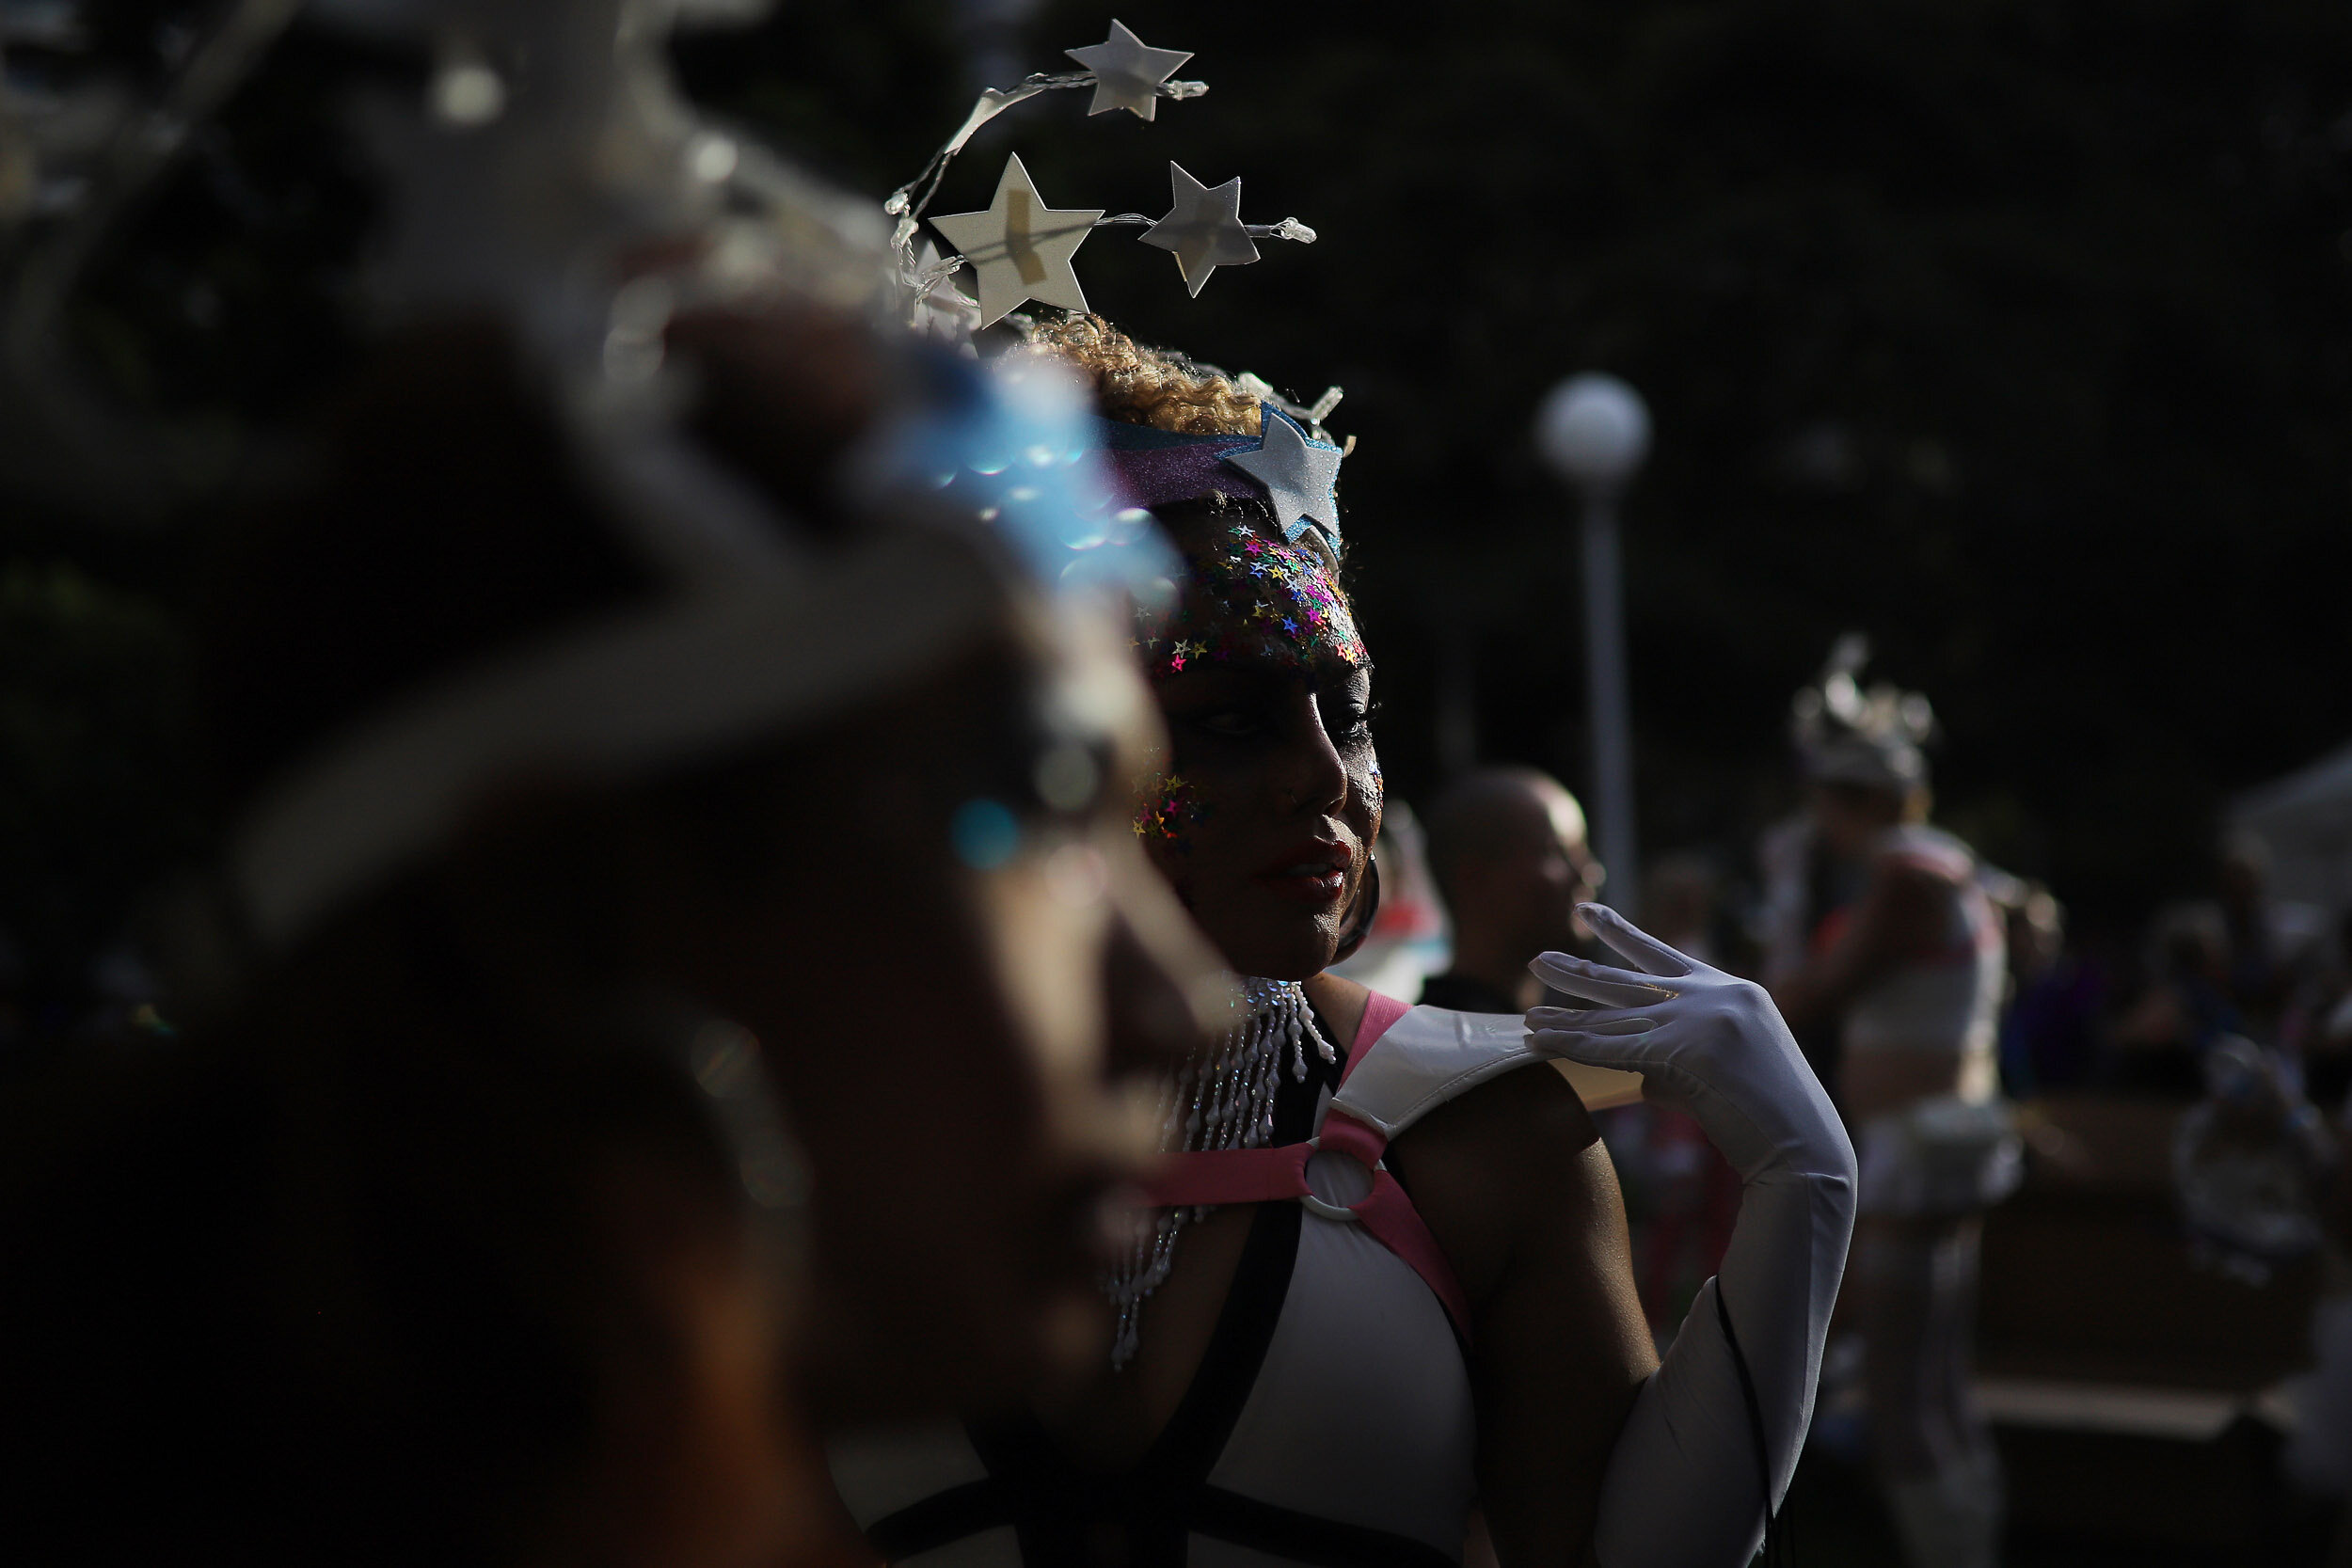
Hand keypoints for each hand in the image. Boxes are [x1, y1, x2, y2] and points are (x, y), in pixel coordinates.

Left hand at [1526, 903, 1850, 1184]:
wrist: (1804, 1148)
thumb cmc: (1767, 1117)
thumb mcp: (1722, 1069)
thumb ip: (1674, 1059)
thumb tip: (1632, 1069)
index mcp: (1731, 990)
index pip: (1664, 956)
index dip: (1621, 934)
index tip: (1588, 913)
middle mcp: (1713, 995)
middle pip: (1629, 980)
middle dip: (1578, 972)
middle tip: (1537, 959)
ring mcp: (1699, 1018)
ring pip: (1614, 1016)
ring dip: (1565, 1014)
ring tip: (1528, 1010)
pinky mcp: (1683, 1050)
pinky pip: (1612, 1047)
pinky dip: (1572, 1044)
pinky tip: (1538, 1039)